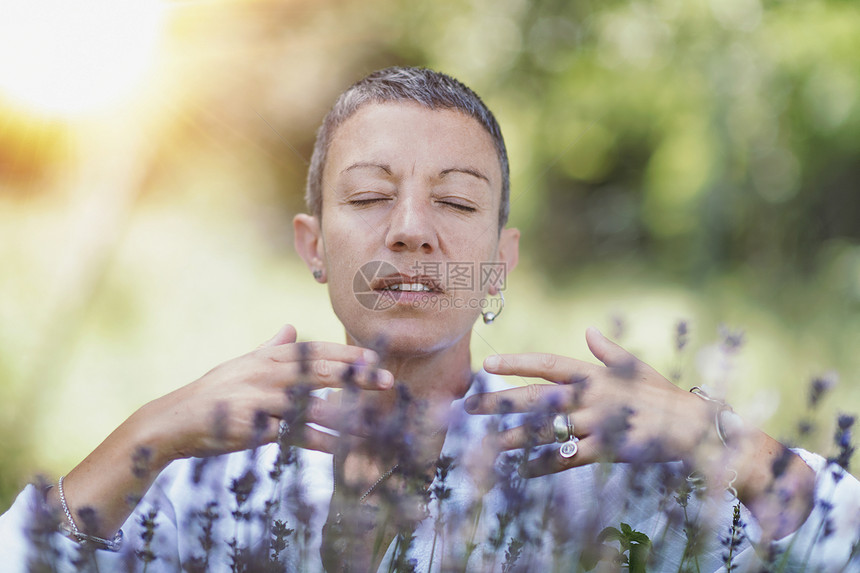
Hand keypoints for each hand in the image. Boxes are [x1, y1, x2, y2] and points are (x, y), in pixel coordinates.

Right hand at [141, 324, 393, 465]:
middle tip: (386, 380)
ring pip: (312, 406)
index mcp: (269, 358)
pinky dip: (320, 442)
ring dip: (346, 414)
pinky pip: (294, 436)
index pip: (315, 352)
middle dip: (356, 376)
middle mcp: (267, 374)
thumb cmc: (215, 392)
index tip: (374, 359)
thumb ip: (271, 349)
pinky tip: (341, 448)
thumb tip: (291, 329)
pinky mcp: (254, 428)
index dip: (346, 355)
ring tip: (374, 422)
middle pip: (320, 373)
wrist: (175, 421)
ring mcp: (260, 400)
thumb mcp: (243, 364)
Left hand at [464, 327, 714, 476]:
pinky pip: (568, 459)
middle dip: (500, 401)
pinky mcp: (608, 450)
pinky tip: (522, 470)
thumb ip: (607, 351)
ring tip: (486, 443)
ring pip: (546, 430)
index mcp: (595, 372)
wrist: (695, 426)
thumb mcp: (636, 366)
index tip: (488, 365)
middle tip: (468, 405)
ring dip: (514, 437)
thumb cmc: (662, 394)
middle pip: (535, 396)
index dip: (516, 363)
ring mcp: (598, 423)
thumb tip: (588, 330)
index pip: (547, 363)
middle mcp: (591, 395)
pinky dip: (544, 465)